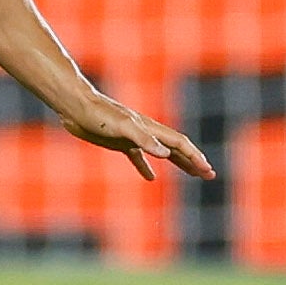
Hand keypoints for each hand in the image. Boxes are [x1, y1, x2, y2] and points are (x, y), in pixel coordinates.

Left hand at [60, 90, 215, 183]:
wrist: (76, 106)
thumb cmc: (99, 116)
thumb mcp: (123, 128)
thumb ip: (144, 140)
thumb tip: (166, 153)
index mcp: (150, 128)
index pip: (179, 144)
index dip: (195, 157)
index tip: (207, 170)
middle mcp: (146, 132)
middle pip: (176, 148)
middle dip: (193, 161)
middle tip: (209, 175)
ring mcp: (133, 138)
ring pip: (162, 152)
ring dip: (178, 163)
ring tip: (192, 174)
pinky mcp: (119, 143)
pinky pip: (139, 157)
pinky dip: (146, 167)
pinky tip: (150, 178)